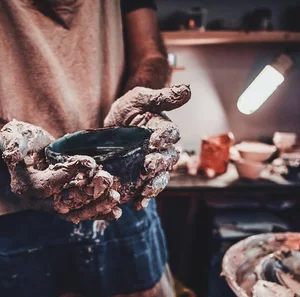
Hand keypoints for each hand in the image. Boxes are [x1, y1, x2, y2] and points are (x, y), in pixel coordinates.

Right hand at [0, 120, 121, 222]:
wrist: (29, 149)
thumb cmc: (22, 140)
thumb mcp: (14, 137)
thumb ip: (13, 144)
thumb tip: (13, 153)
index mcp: (24, 186)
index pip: (46, 186)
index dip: (67, 175)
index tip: (89, 162)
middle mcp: (37, 202)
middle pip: (63, 204)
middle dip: (87, 193)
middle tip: (106, 179)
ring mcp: (52, 206)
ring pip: (76, 212)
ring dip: (97, 206)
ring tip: (115, 197)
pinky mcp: (66, 206)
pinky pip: (84, 213)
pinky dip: (100, 213)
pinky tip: (116, 211)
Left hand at [104, 85, 190, 208]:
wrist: (110, 127)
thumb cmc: (129, 109)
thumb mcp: (140, 98)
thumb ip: (163, 97)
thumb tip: (188, 89)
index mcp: (165, 130)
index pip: (171, 134)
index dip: (164, 138)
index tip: (154, 140)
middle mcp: (164, 150)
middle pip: (168, 158)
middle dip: (159, 163)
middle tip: (147, 166)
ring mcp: (154, 166)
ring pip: (161, 177)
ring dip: (155, 185)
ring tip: (145, 190)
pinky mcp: (142, 179)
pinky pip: (147, 190)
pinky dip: (144, 198)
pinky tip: (138, 204)